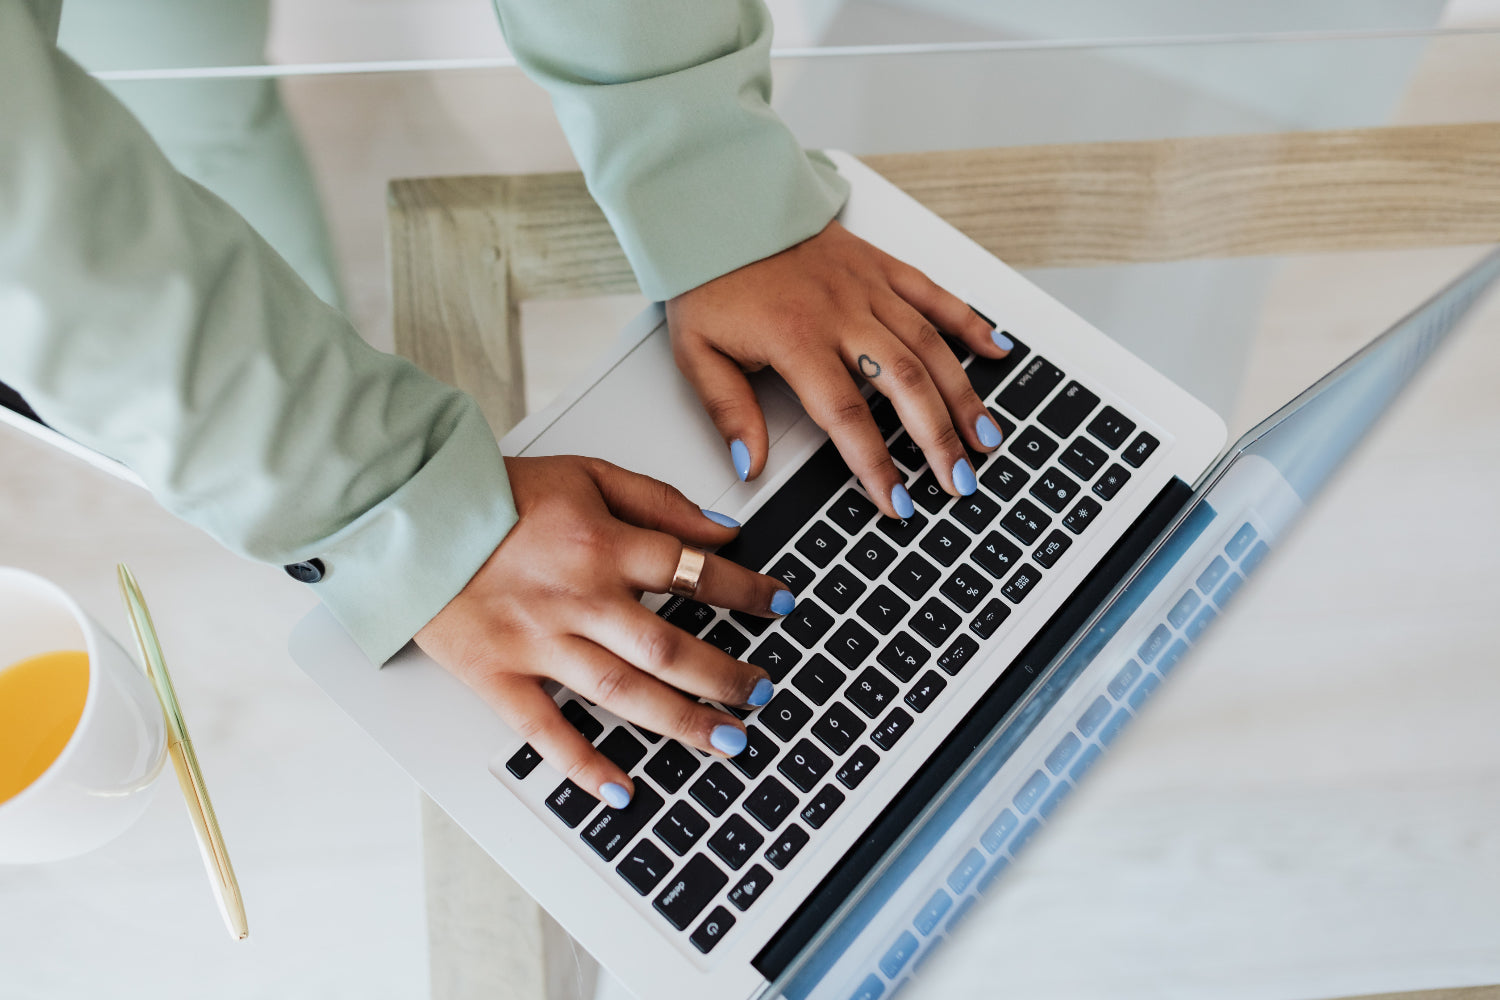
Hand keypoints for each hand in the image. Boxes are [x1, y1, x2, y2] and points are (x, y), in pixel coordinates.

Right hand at [414, 456, 792, 808]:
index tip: (780, 605)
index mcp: (601, 545)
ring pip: (622, 693)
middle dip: (725, 675)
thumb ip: (658, 500)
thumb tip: (722, 532)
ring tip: (727, 743)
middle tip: (763, 693)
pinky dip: (584, 765)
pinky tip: (622, 790)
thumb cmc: (498, 494)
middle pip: (668, 647)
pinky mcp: (498, 676)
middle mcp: (577, 599)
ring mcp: (538, 642)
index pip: (692, 572)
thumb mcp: (587, 473)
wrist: (411, 513)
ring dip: (681, 722)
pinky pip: (546, 730)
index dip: (745, 591)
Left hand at [666, 219, 1013, 517]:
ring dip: (962, 395)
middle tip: (960, 481)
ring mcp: (866, 286)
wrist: (719, 205)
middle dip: (938, 439)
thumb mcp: (697, 352)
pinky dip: (968, 323)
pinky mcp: (879, 264)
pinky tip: (995, 351)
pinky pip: (933, 294)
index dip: (876, 464)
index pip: (846, 415)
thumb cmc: (709, 278)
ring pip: (929, 345)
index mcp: (796, 339)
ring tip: (986, 437)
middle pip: (905, 384)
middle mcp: (841, 313)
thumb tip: (751, 465)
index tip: (898, 501)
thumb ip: (729, 412)